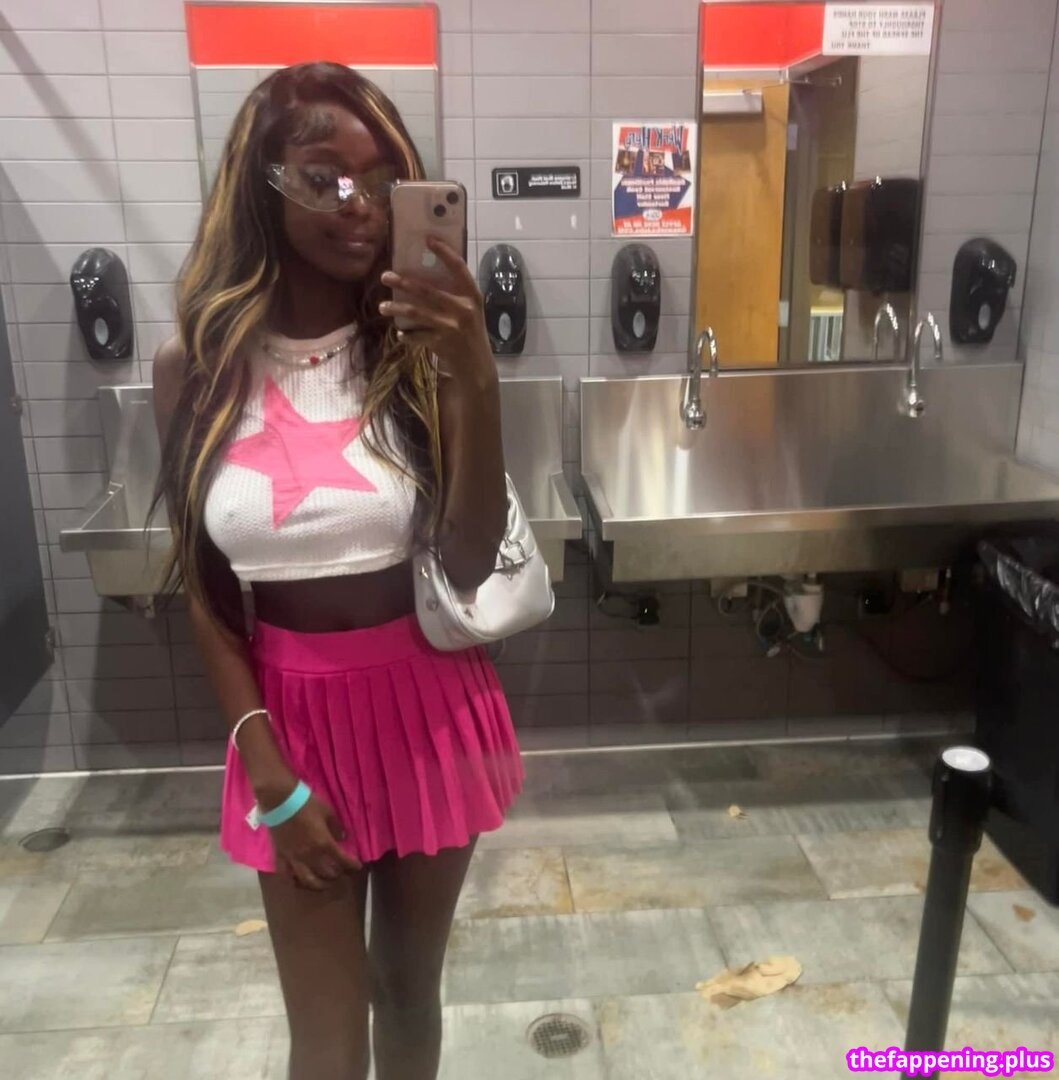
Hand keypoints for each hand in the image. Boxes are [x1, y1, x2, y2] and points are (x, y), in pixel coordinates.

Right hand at [267, 792, 361, 889]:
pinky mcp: (280, 857)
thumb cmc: (307, 804)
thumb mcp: (327, 812)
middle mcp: (310, 855)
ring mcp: (293, 858)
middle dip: (336, 875)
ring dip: (317, 885)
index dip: (352, 865)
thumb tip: (343, 839)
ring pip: (306, 880)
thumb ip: (336, 827)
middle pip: (326, 873)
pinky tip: (298, 881)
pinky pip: (286, 875)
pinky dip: (294, 881)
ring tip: (323, 884)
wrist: (281, 801)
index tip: (357, 867)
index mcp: (324, 843)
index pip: (342, 860)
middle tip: (340, 873)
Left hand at [379, 237, 494, 383]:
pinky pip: (416, 335)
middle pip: (428, 290)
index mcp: (472, 296)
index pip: (458, 268)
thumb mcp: (471, 313)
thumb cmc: (472, 336)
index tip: (428, 239)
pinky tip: (400, 334)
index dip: (444, 252)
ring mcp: (451, 327)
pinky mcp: (441, 343)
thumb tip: (426, 278)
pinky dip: (406, 335)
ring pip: (416, 313)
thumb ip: (456, 296)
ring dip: (396, 309)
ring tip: (382, 307)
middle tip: (385, 276)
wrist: (477, 368)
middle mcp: (463, 309)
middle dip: (404, 283)